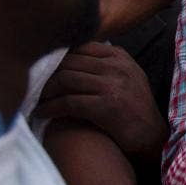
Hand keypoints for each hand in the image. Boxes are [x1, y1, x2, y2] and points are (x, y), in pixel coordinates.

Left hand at [35, 42, 164, 160]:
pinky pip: (67, 102)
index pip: (79, 47)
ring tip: (35, 99)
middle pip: (69, 62)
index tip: (43, 69)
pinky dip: (50, 108)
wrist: (153, 137)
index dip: (57, 58)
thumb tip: (72, 57)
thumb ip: (105, 64)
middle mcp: (116, 66)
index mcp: (119, 56)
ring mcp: (112, 85)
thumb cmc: (135, 109)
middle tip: (32, 84)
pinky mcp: (105, 106)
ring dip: (45, 91)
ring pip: (65, 80)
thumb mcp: (127, 77)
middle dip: (47, 73)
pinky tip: (41, 113)